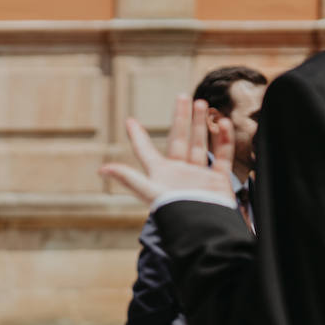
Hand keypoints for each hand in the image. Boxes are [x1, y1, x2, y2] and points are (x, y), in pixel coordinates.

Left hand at [100, 96, 236, 204]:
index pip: (145, 150)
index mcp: (159, 174)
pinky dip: (223, 140)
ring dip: (200, 124)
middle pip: (179, 140)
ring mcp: (197, 175)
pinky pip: (221, 156)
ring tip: (201, 103)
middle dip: (181, 118)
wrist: (203, 227)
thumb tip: (101, 169)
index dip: (137, 136)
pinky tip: (222, 123)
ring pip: (200, 144)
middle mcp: (178, 172)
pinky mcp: (217, 181)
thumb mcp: (148, 191)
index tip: (129, 121)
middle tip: (183, 96)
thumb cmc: (174, 210)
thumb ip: (128, 178)